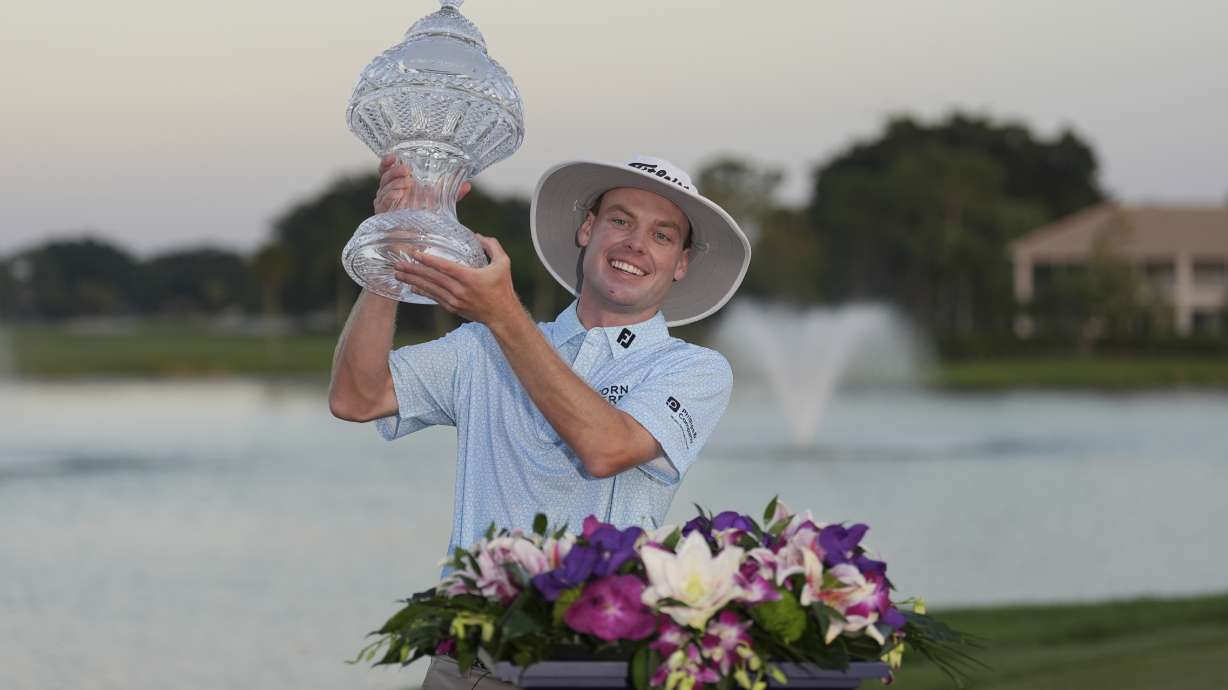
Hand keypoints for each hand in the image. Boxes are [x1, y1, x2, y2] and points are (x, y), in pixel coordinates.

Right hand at [374, 154, 471, 213]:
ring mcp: (385, 204)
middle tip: (407, 170)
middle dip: (395, 171)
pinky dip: (390, 195)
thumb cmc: (425, 219)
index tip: (394, 156)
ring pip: (384, 188)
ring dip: (396, 183)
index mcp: (399, 185)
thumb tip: (467, 185)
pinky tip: (400, 194)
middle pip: (385, 176)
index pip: (387, 169)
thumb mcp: (440, 204)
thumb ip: (452, 194)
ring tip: (408, 183)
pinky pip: (383, 201)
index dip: (388, 162)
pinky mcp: (382, 215)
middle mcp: (389, 192)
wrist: (418, 242)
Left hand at [392, 235, 521, 326]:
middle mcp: (459, 290)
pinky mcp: (453, 307)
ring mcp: (454, 300)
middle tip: (397, 264)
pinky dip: (422, 292)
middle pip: (432, 278)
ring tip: (398, 274)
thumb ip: (492, 246)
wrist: (502, 315)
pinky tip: (411, 287)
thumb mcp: (503, 263)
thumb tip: (478, 235)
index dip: (428, 260)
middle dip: (413, 270)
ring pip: (430, 288)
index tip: (415, 254)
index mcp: (470, 277)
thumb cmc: (503, 288)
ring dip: (413, 281)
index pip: (444, 267)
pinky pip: (434, 298)